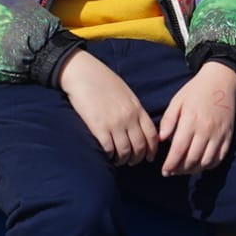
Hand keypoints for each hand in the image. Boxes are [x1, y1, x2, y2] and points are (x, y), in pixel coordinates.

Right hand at [59, 50, 158, 164]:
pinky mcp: (99, 127)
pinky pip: (109, 149)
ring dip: (122, 160)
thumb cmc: (103, 81)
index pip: (152, 134)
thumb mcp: (126, 94)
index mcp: (137, 108)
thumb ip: (134, 110)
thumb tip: (138, 127)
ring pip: (125, 151)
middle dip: (137, 158)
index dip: (152, 150)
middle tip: (131, 162)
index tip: (149, 157)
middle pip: (140, 146)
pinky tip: (106, 155)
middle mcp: (129, 118)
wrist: (83, 74)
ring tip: (118, 160)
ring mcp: (115, 123)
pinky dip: (109, 156)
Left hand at [159, 60, 235, 175]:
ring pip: (206, 162)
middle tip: (173, 171)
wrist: (221, 80)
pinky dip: (209, 165)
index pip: (179, 150)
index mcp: (191, 120)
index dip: (171, 164)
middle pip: (192, 159)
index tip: (164, 171)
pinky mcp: (228, 136)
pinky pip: (220, 157)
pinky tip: (200, 164)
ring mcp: (219, 134)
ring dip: (194, 170)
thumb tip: (161, 139)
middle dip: (180, 170)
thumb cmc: (195, 91)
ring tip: (185, 169)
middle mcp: (206, 130)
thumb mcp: (177, 101)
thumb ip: (168, 120)